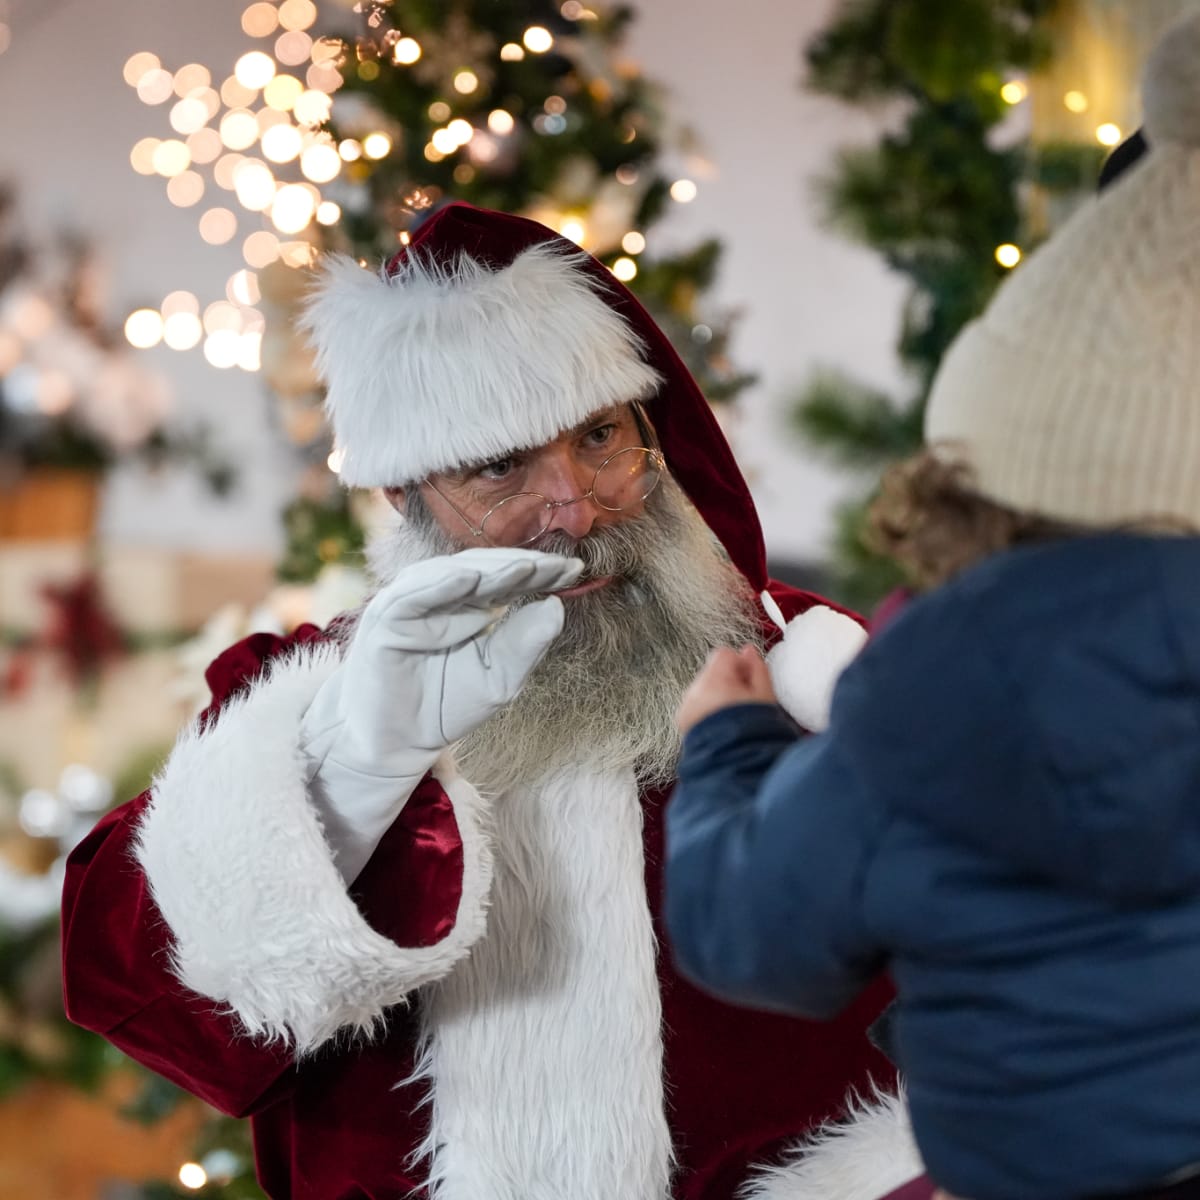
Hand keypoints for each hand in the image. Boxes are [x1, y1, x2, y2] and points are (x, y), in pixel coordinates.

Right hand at [304, 547, 583, 780]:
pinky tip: (472, 578)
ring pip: (451, 574)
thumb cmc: (445, 704)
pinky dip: (441, 585)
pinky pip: (414, 596)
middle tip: (560, 565)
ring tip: (527, 566)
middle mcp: (439, 594)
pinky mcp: (385, 620)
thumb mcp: (498, 679)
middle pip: (484, 568)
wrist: (395, 743)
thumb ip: (525, 645)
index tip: (577, 571)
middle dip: (523, 565)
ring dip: (490, 569)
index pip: (508, 578)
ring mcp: (410, 602)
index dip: (541, 572)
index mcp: (468, 603)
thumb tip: (557, 607)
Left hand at [675, 644, 777, 735]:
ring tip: (735, 717)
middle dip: (729, 681)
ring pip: (704, 688)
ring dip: (719, 696)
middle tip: (745, 702)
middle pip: (712, 671)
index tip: (750, 682)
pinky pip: (697, 705)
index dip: (740, 665)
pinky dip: (709, 710)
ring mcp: (686, 707)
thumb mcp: (765, 697)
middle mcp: (694, 691)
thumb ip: (758, 669)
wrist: (736, 766)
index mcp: (714, 681)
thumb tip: (749, 651)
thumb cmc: (754, 733)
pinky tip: (724, 725)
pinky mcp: (683, 722)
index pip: (724, 654)